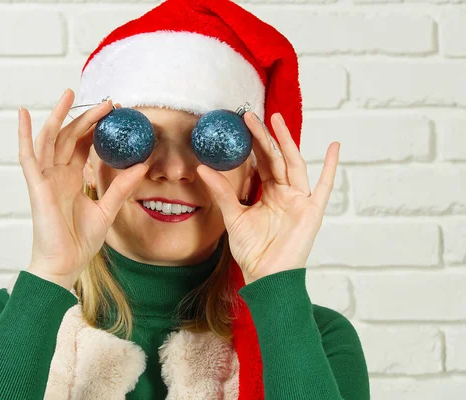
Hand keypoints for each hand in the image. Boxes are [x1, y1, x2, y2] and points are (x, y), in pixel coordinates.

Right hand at [18, 89, 147, 288]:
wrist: (65, 264)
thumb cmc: (81, 240)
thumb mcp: (108, 210)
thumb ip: (121, 187)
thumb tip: (142, 166)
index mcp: (72, 178)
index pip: (83, 144)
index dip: (97, 128)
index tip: (115, 113)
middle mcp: (57, 174)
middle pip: (69, 136)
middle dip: (86, 117)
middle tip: (107, 101)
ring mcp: (45, 178)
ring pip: (49, 139)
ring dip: (59, 116)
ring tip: (69, 93)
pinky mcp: (36, 186)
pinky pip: (27, 156)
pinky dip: (24, 134)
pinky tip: (24, 113)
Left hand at [196, 111, 339, 284]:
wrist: (266, 277)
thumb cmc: (252, 250)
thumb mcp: (233, 216)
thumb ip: (222, 192)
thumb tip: (202, 168)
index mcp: (268, 192)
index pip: (261, 161)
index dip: (253, 142)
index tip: (242, 123)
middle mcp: (285, 192)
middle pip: (275, 158)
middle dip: (264, 136)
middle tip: (251, 115)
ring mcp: (300, 200)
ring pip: (293, 164)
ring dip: (287, 142)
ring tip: (277, 119)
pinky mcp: (313, 211)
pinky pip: (324, 186)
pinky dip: (331, 167)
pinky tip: (335, 146)